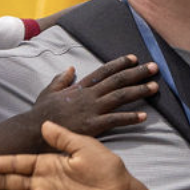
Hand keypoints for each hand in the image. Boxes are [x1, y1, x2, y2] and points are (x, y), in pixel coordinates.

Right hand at [33, 54, 157, 137]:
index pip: (104, 71)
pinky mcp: (93, 125)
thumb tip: (71, 68)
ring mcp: (92, 109)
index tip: (134, 58)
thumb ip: (61, 79)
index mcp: (80, 87)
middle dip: (137, 73)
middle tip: (155, 67)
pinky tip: (144, 116)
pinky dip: (130, 118)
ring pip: (120, 96)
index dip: (120, 64)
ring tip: (155, 86)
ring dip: (139, 90)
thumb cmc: (41, 114)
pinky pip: (115, 120)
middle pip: (118, 81)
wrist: (33, 130)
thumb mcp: (49, 92)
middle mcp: (89, 95)